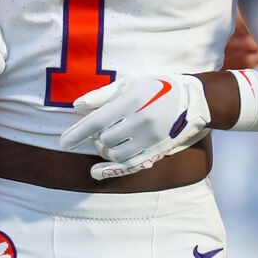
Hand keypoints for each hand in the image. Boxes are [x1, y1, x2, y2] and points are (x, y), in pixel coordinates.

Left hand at [59, 73, 210, 179]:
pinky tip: (97, 172)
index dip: (77, 134)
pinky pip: (132, 166)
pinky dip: (112, 170)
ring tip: (104, 142)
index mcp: (130, 103)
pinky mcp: (159, 150)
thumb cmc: (155, 87)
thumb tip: (76, 107)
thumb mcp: (128, 84)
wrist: (194, 99)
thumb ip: (100, 96)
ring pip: (116, 155)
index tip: (63, 143)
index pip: (97, 122)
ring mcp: (151, 139)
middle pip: (105, 141)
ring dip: (104, 151)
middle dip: (95, 139)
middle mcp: (141, 123)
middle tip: (97, 132)